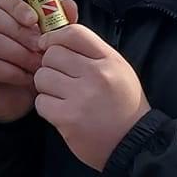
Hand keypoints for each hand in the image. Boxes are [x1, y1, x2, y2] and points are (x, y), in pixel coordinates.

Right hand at [0, 0, 45, 123]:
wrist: (17, 103)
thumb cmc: (28, 69)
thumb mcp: (46, 45)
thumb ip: (57, 24)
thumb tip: (69, 5)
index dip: (17, 5)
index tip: (34, 19)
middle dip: (21, 32)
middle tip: (41, 47)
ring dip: (20, 54)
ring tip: (37, 66)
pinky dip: (11, 71)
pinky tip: (25, 78)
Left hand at [35, 0, 149, 170]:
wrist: (134, 143)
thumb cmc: (124, 105)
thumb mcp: (118, 70)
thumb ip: (92, 53)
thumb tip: (57, 39)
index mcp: (109, 60)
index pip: (73, 33)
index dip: (54, 37)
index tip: (47, 45)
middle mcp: (96, 74)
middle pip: (52, 54)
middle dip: (50, 66)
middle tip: (60, 79)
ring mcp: (81, 97)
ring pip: (42, 77)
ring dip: (46, 87)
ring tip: (61, 96)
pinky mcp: (68, 118)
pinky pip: (41, 102)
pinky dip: (47, 107)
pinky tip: (61, 112)